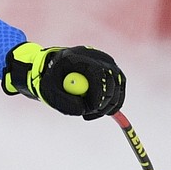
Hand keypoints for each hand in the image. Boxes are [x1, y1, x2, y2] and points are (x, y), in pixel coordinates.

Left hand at [1, 42, 125, 119]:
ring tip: (90, 111)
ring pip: (119, 83)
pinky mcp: (110, 67)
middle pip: (112, 78)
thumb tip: (84, 110)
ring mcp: (104, 60)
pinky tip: (98, 107)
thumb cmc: (50, 82)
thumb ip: (66, 104)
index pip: (97, 74)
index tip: (91, 109)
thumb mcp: (51, 95)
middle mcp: (94, 55)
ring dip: (109, 103)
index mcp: (75, 57)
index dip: (98, 94)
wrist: (53, 70)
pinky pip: (120, 85)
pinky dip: (113, 100)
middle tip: (89, 114)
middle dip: (104, 101)